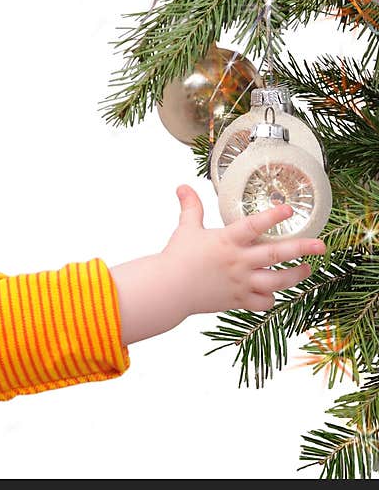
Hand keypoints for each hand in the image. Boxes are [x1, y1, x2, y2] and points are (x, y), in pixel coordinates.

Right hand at [160, 184, 326, 315]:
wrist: (167, 289)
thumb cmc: (177, 257)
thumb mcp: (186, 228)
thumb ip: (191, 207)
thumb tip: (183, 187)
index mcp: (226, 241)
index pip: (254, 225)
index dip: (272, 216)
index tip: (289, 209)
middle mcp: (238, 262)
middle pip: (276, 254)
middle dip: (302, 248)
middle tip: (321, 245)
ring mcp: (240, 282)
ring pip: (276, 280)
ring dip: (295, 275)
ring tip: (306, 269)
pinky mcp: (237, 300)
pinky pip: (262, 302)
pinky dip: (270, 298)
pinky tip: (273, 292)